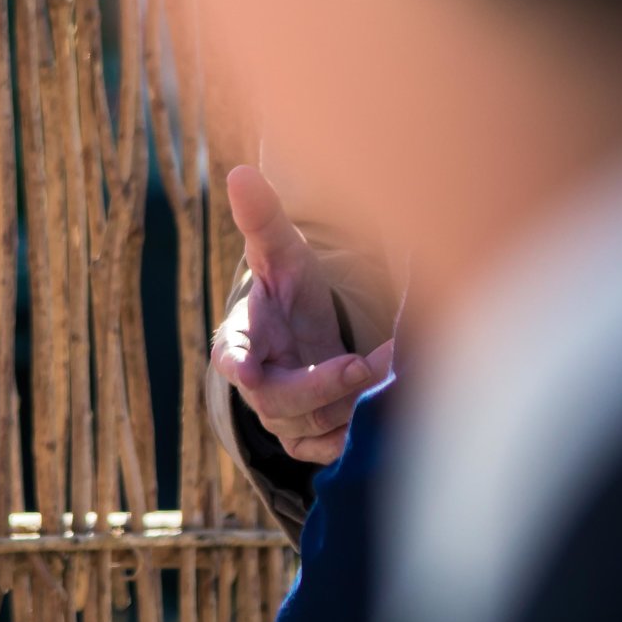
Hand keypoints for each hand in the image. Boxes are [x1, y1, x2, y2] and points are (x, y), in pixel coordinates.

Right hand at [210, 166, 392, 464]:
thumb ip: (262, 219)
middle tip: (366, 362)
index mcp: (238, 341)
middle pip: (279, 401)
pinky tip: (382, 397)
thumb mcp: (280, 254)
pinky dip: (356, 430)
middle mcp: (254, 385)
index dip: (236, 363)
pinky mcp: (306, 440)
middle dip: (324, 384)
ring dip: (353, 400)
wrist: (306, 339)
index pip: (230, 357)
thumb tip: (240, 172)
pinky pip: (327, 449)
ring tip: (392, 365)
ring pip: (312, 426)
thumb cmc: (288, 294)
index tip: (243, 366)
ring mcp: (279, 418)